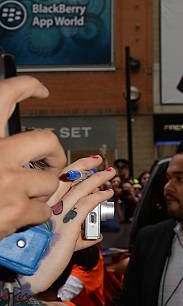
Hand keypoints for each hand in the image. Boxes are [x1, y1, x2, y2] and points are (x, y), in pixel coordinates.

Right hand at [0, 76, 65, 238]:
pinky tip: (16, 218)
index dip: (26, 87)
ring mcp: (9, 182)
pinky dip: (35, 216)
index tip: (40, 89)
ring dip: (41, 192)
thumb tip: (6, 139)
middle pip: (46, 140)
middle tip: (50, 163)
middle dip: (54, 153)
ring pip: (49, 180)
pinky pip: (45, 209)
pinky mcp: (19, 209)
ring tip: (19, 199)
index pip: (4, 96)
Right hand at [23, 160, 115, 292]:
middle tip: (101, 161)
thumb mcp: (63, 243)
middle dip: (87, 167)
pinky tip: (107, 194)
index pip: (58, 181)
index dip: (75, 169)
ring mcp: (56, 215)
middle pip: (68, 179)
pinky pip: (86, 205)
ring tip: (110, 175)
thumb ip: (79, 237)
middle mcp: (46, 207)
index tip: (89, 163)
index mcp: (41, 207)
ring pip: (80, 189)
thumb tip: (96, 236)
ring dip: (98, 180)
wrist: (33, 274)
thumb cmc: (44, 258)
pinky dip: (98, 197)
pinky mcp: (67, 225)